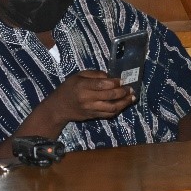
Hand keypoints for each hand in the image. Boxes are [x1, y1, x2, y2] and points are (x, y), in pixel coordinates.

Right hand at [0, 70, 133, 158]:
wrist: (58, 108)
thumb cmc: (68, 88)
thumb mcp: (78, 76)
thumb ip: (94, 74)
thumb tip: (110, 77)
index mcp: (83, 86)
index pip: (102, 84)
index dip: (115, 83)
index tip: (122, 80)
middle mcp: (87, 98)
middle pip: (110, 96)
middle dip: (123, 92)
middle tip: (131, 88)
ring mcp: (91, 109)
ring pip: (112, 108)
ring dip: (124, 103)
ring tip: (132, 97)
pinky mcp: (93, 116)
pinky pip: (108, 114)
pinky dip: (118, 110)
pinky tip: (124, 104)